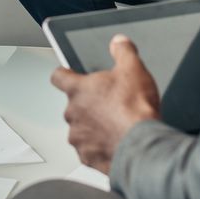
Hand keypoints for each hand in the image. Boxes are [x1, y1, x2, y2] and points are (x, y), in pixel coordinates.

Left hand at [51, 36, 162, 173]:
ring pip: (81, 129)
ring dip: (93, 127)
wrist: (141, 146)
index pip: (58, 76)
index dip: (64, 74)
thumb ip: (123, 51)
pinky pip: (89, 150)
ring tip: (115, 126)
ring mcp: (78, 137)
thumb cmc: (134, 110)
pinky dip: (99, 147)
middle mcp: (72, 114)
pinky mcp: (86, 157)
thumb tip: (119, 42)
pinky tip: (116, 143)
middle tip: (109, 104)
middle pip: (74, 105)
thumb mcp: (134, 69)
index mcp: (79, 90)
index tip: (68, 74)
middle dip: (89, 104)